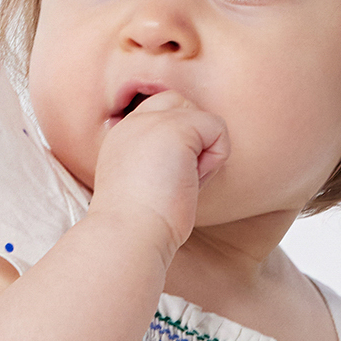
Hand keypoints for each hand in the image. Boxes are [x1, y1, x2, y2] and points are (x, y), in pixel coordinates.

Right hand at [87, 89, 228, 258]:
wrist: (127, 237)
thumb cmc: (139, 229)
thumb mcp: (143, 187)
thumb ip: (161, 163)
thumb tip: (194, 160)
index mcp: (122, 138)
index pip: (159, 114)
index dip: (179, 142)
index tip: (167, 181)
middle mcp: (133, 123)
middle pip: (180, 104)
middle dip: (193, 139)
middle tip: (178, 179)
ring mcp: (152, 121)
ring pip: (201, 117)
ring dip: (204, 154)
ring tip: (181, 184)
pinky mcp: (176, 127)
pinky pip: (218, 128)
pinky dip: (215, 159)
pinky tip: (191, 181)